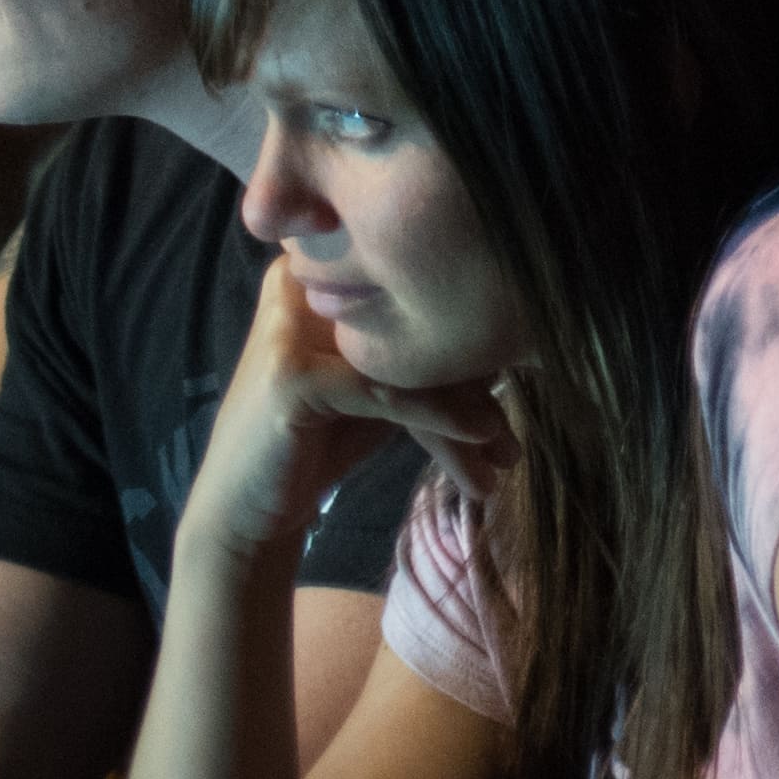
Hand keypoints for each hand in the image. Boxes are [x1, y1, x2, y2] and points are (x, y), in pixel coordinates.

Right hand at [179, 268, 492, 586]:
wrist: (249, 509)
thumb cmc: (322, 439)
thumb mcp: (384, 382)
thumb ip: (429, 347)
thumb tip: (516, 331)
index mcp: (323, 270)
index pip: (416, 289)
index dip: (475, 328)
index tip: (529, 363)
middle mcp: (304, 283)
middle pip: (415, 321)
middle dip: (477, 375)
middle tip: (521, 424)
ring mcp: (291, 325)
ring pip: (409, 358)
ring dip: (469, 405)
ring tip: (509, 450)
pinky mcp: (292, 374)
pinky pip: (388, 392)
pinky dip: (441, 418)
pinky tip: (482, 439)